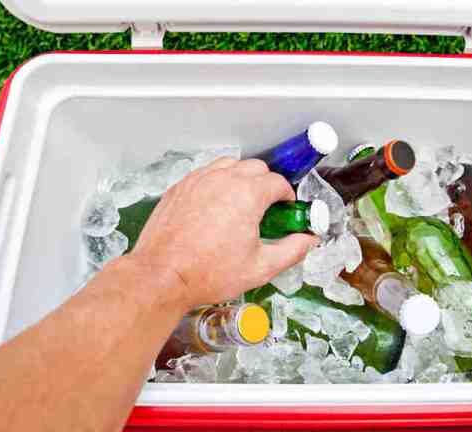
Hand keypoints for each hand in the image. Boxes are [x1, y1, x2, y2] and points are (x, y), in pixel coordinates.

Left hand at [127, 158, 318, 308]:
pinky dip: (216, 183)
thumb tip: (308, 241)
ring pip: (229, 165)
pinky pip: (205, 174)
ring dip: (241, 178)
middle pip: (255, 168)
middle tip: (266, 208)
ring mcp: (198, 181)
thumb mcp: (260, 267)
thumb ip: (291, 250)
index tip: (285, 210)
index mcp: (247, 194)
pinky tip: (216, 206)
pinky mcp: (180, 188)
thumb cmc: (208, 273)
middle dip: (266, 184)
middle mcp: (223, 180)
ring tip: (241, 203)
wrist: (163, 276)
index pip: (278, 183)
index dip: (287, 197)